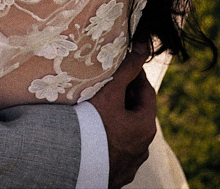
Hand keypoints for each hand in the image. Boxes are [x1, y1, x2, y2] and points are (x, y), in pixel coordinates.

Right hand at [89, 42, 156, 187]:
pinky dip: (105, 139)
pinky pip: (112, 150)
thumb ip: (127, 69)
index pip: (146, 92)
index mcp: (145, 127)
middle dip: (123, 97)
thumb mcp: (110, 94)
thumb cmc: (93, 128)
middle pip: (135, 113)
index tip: (123, 64)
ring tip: (94, 108)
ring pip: (124, 133)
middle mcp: (142, 147)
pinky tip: (90, 133)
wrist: (73, 166)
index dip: (135, 75)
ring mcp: (128, 163)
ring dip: (114, 120)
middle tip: (105, 83)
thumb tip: (142, 45)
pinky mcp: (113, 174)